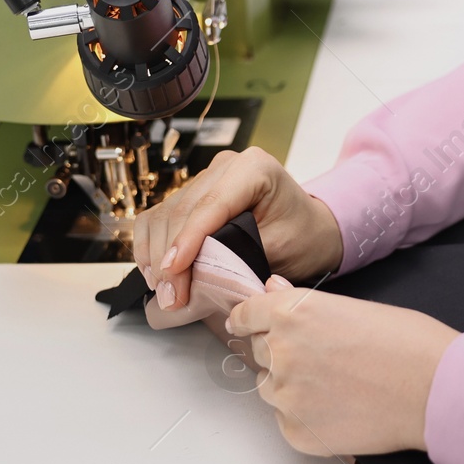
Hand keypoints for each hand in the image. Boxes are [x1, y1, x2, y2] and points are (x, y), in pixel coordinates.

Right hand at [132, 146, 344, 312]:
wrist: (310, 230)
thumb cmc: (303, 238)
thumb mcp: (279, 249)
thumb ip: (238, 258)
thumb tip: (194, 280)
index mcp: (253, 169)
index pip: (210, 205)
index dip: (187, 240)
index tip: (173, 272)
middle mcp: (225, 166)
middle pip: (181, 210)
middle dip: (170, 257)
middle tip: (170, 297)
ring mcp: (206, 178)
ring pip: (164, 214)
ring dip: (156, 255)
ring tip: (164, 292)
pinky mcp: (192, 194)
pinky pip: (160, 216)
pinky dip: (152, 245)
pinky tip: (158, 273)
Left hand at [226, 279, 460, 456]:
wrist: (435, 391)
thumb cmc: (409, 344)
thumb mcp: (355, 307)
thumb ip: (302, 303)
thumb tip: (272, 289)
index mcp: (291, 313)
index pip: (246, 315)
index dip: (249, 320)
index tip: (247, 326)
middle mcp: (280, 352)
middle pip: (259, 351)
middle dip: (281, 352)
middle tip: (321, 359)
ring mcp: (286, 395)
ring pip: (270, 388)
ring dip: (291, 386)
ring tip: (337, 386)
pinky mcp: (297, 431)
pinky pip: (287, 421)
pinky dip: (306, 416)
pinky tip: (341, 409)